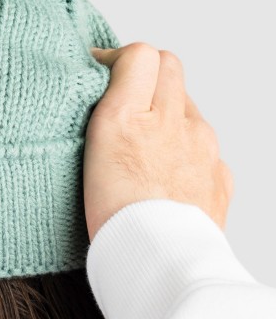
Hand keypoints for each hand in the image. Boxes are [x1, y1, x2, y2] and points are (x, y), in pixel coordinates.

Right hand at [84, 43, 233, 243]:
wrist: (160, 264)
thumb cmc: (119, 218)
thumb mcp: (100, 140)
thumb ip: (112, 96)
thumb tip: (118, 70)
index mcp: (134, 114)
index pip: (140, 54)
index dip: (119, 59)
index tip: (104, 74)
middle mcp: (175, 122)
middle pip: (170, 70)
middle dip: (148, 78)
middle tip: (125, 103)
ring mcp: (203, 150)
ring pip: (188, 111)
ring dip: (168, 117)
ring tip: (143, 151)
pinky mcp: (218, 179)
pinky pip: (205, 152)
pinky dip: (187, 155)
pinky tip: (166, 180)